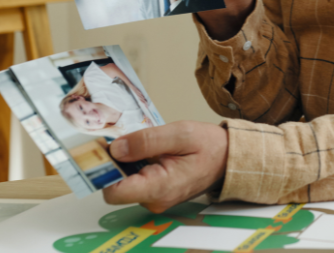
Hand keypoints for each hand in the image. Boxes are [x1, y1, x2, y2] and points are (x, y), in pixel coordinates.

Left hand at [104, 120, 228, 212]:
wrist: (229, 158)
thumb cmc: (209, 146)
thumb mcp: (180, 134)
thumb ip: (147, 141)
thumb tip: (116, 149)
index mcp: (159, 188)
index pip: (114, 191)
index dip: (105, 170)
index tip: (104, 149)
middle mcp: (154, 200)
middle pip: (116, 186)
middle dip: (117, 162)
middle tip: (127, 140)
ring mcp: (155, 199)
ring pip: (125, 182)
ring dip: (128, 162)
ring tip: (146, 146)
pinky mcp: (156, 195)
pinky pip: (136, 181)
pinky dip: (137, 166)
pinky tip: (151, 153)